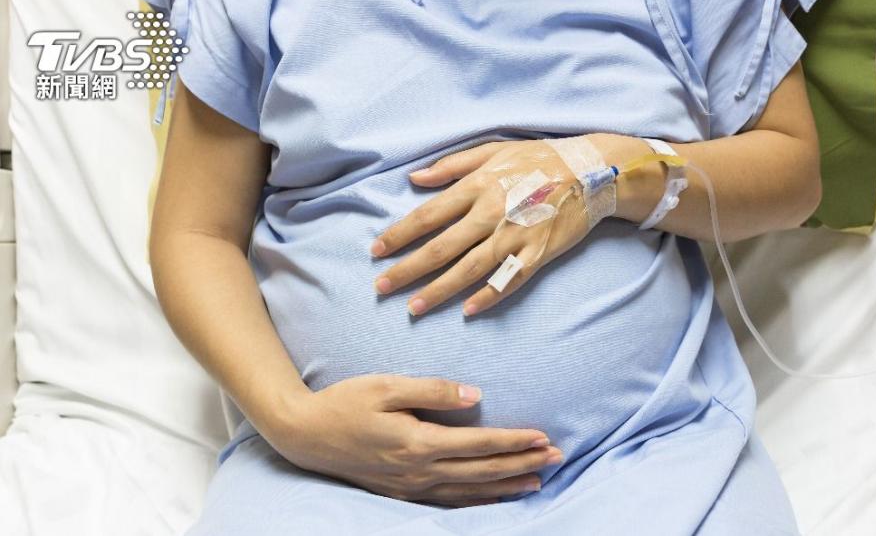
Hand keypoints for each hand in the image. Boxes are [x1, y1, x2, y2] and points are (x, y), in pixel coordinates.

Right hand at [261, 374, 563, 507]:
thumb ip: (433, 390)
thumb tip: (477, 396)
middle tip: (557, 457)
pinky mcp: (402, 493)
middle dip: (522, 464)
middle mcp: (419, 471)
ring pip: (470, 492)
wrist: (305, 435)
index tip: (543, 437)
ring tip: (538, 481)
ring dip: (507, 486)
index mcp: (418, 442)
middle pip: (482, 471)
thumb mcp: (387, 386)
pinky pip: (449, 502)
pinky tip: (495, 498)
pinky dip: (478, 502)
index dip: (514, 441)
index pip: (479, 444)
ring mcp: (410, 487)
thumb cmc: (345, 403)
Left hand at [370, 139, 596, 315]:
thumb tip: (414, 178)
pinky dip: (488, 296)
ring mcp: (515, 236)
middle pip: (441, 248)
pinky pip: (508, 280)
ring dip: (439, 291)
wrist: (592, 172)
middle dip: (407, 270)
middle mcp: (491, 213)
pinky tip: (468, 311)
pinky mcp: (537, 254)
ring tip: (414, 308)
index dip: (398, 235)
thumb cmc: (539, 158)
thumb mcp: (493, 151)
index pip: (427, 216)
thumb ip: (452, 166)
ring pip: (469, 270)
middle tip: (381, 287)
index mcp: (477, 186)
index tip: (376, 251)